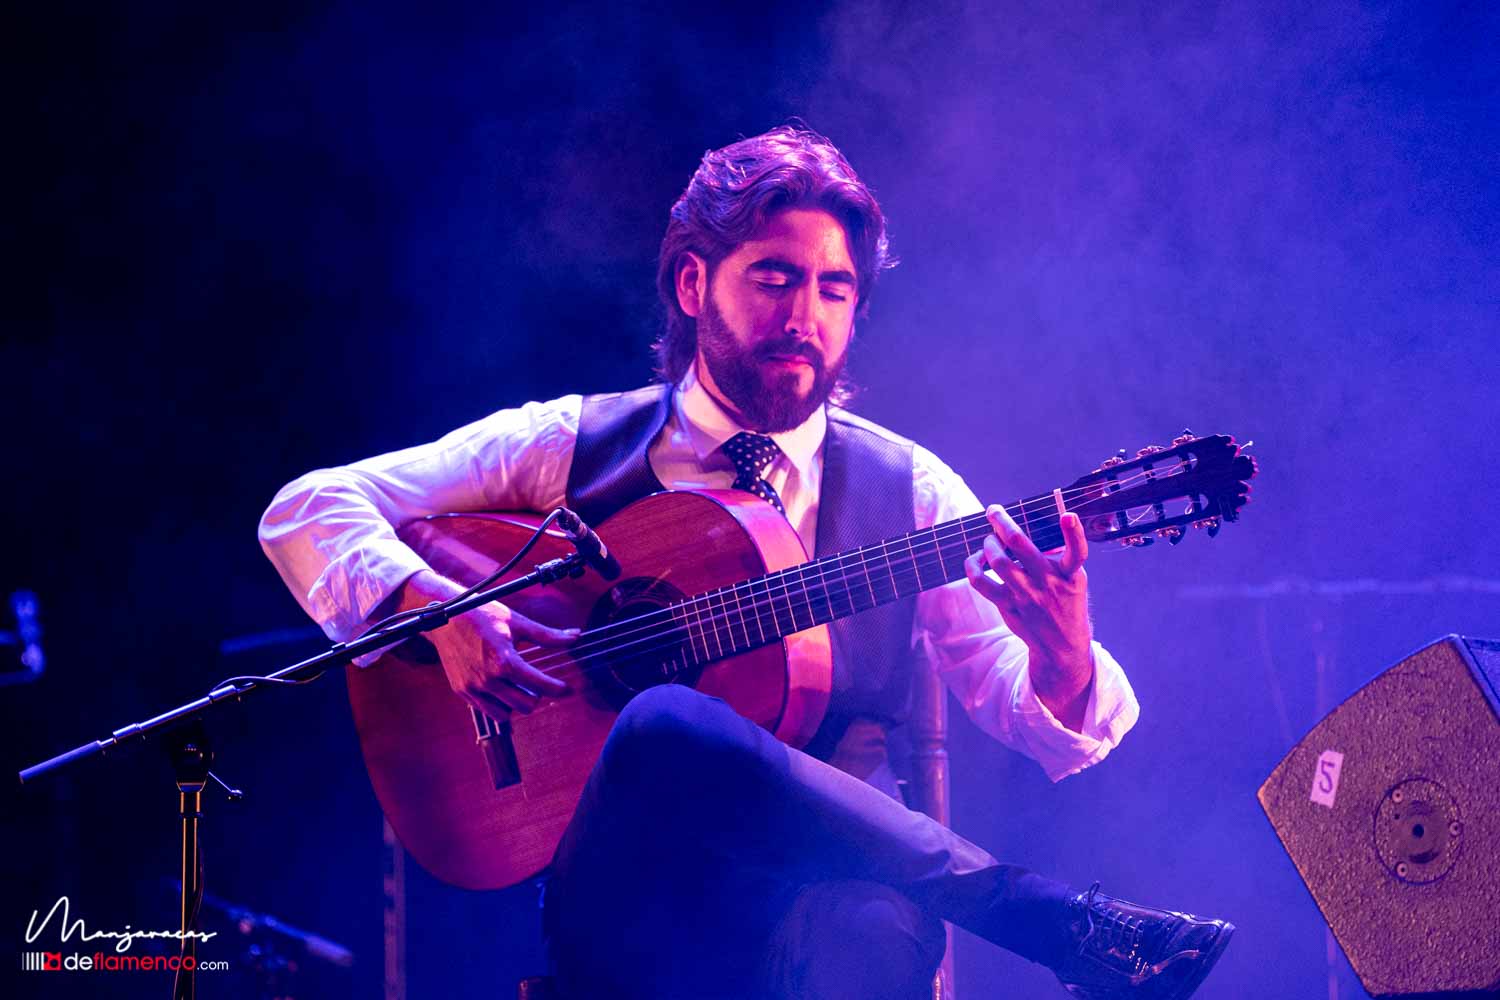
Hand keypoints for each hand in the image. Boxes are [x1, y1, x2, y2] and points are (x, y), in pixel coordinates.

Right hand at [398, 570, 575, 717]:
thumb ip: (547, 635)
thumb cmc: (481, 615)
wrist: (445, 617)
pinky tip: (500, 687)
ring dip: (516, 703)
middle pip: (526, 705)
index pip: (540, 685)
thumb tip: (575, 636)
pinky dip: (498, 703)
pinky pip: (487, 710)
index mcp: (505, 662)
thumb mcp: (517, 622)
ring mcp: (473, 687)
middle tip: (538, 683)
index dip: (559, 689)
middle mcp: (489, 679)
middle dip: (537, 696)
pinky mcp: (462, 691)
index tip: (568, 689)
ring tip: (517, 685)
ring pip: (506, 713)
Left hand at [964, 505, 1094, 730]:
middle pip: (1020, 544)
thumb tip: (1036, 532)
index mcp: (1070, 575)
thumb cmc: (1066, 604)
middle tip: (993, 511)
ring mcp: (1026, 594)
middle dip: (1002, 522)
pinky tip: (975, 559)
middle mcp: (1048, 582)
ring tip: (990, 539)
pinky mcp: (1008, 605)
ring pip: (997, 560)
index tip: (1067, 515)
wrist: (1061, 645)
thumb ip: (1058, 558)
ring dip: (988, 543)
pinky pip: (981, 582)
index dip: (1074, 532)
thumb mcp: (1074, 581)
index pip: (1078, 552)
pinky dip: (972, 566)